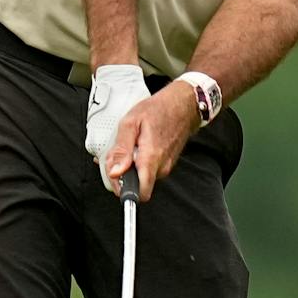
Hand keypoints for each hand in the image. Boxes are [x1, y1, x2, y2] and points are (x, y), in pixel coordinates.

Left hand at [105, 85, 198, 199]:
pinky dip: (138, 161)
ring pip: (141, 177)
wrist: (182, 105)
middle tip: (119, 153)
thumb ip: (121, 150)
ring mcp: (165, 166)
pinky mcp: (166, 164)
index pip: (139, 192)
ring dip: (130, 166)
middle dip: (122, 173)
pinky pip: (148, 170)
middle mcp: (161, 167)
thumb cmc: (158, 110)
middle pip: (136, 185)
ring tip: (130, 145)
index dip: (122, 188)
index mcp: (151, 159)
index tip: (115, 174)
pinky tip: (138, 145)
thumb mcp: (130, 123)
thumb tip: (115, 172)